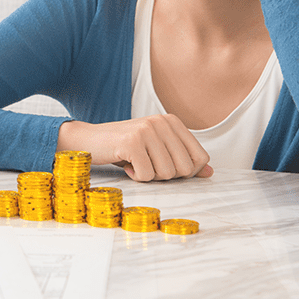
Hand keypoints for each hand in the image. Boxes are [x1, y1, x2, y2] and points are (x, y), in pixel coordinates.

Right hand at [57, 116, 212, 181]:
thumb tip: (210, 172)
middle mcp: (162, 122)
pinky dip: (135, 177)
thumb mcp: (157, 151)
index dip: (186, 171)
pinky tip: (126, 164)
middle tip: (147, 164)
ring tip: (136, 162)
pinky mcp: (132, 142)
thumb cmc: (124, 148)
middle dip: (166, 175)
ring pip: (166, 174)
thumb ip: (183, 159)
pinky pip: (146, 175)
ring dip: (149, 176)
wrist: (88, 140)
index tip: (164, 165)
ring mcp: (147, 130)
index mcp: (172, 121)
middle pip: (185, 169)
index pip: (201, 158)